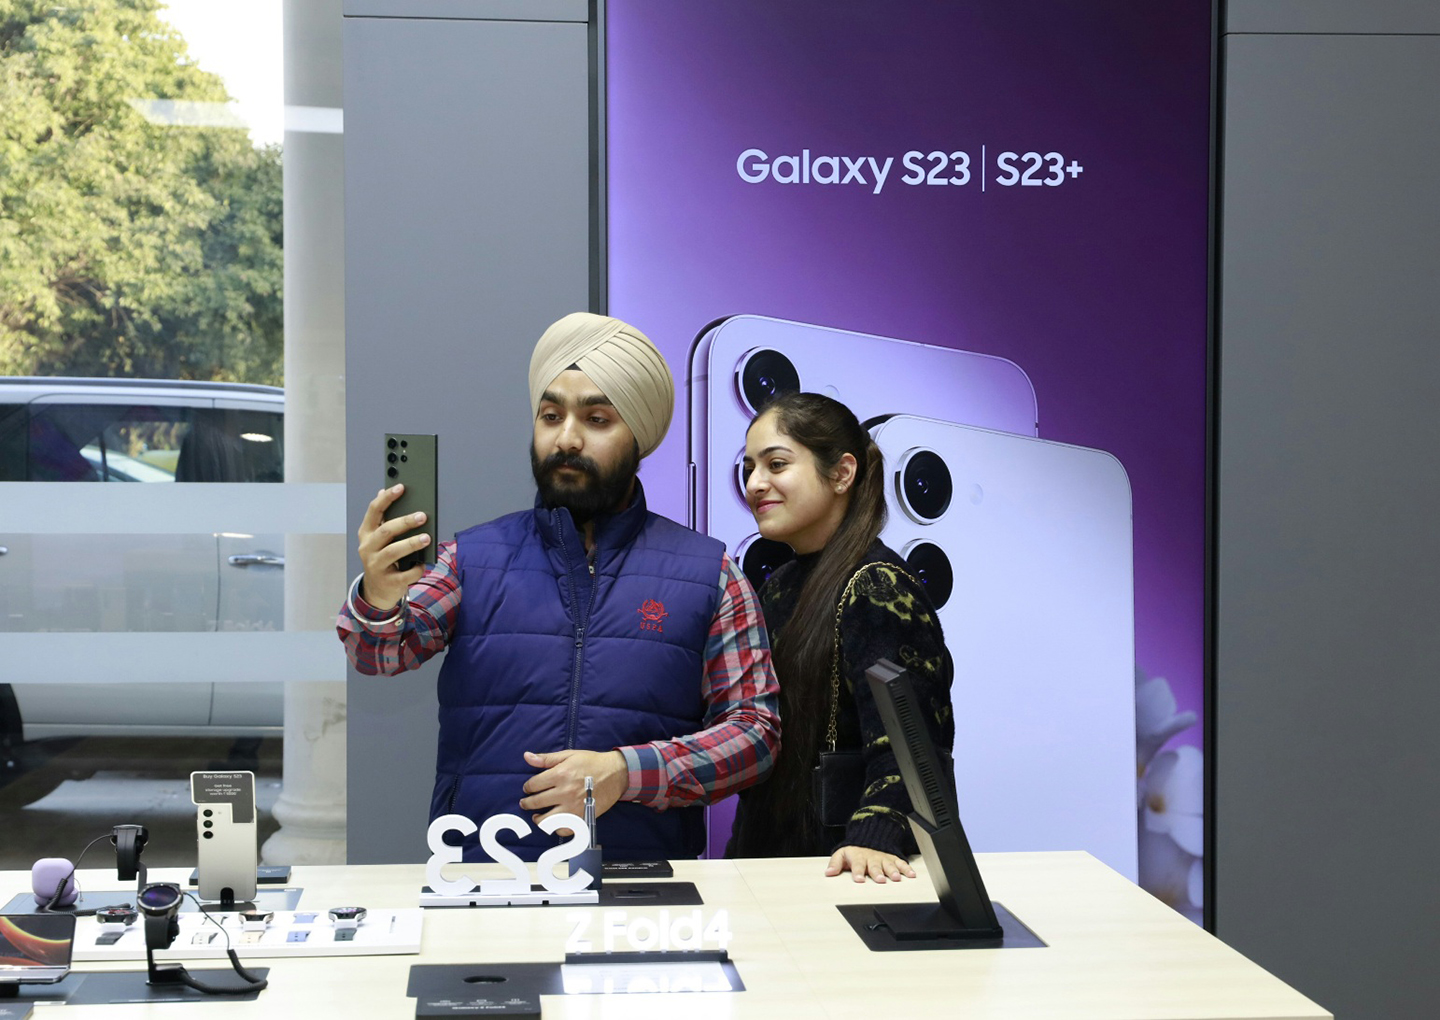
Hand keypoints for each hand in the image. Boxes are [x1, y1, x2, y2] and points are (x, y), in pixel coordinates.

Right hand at [357, 484, 430, 609]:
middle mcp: (367, 548)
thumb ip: (383, 517)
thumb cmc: (382, 557)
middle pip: (385, 531)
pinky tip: (423, 563)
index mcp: (366, 533)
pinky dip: (416, 568)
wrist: (377, 590)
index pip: (374, 511)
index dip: (387, 498)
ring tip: (427, 538)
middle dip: (405, 522)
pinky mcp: (388, 581)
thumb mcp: (379, 538)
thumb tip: (382, 490)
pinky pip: (405, 574)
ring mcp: (376, 565)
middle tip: (423, 516)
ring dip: (411, 543)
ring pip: (393, 552)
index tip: (401, 487)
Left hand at [519, 749, 628, 831]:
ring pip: (546, 820)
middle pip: (536, 802)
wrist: (616, 774)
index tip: (528, 788)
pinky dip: (556, 828)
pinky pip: (564, 829)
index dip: (527, 787)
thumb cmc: (592, 762)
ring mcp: (573, 807)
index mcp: (560, 774)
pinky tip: (553, 823)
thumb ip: (546, 758)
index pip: (533, 785)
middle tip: (525, 803)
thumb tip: (526, 756)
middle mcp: (565, 792)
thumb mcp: (569, 755)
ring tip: (536, 816)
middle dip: (527, 803)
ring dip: (538, 819)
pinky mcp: (582, 817)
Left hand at [824, 845, 916, 883]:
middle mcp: (872, 858)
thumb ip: (835, 863)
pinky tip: (911, 875)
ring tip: (896, 878)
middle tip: (880, 880)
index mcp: (858, 858)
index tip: (859, 879)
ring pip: (889, 865)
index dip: (858, 872)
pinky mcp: (892, 858)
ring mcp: (883, 858)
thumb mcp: (841, 854)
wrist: (868, 837)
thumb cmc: (854, 852)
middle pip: (875, 866)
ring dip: (893, 871)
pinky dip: (906, 868)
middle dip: (878, 873)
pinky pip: (901, 863)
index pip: (858, 865)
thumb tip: (828, 873)